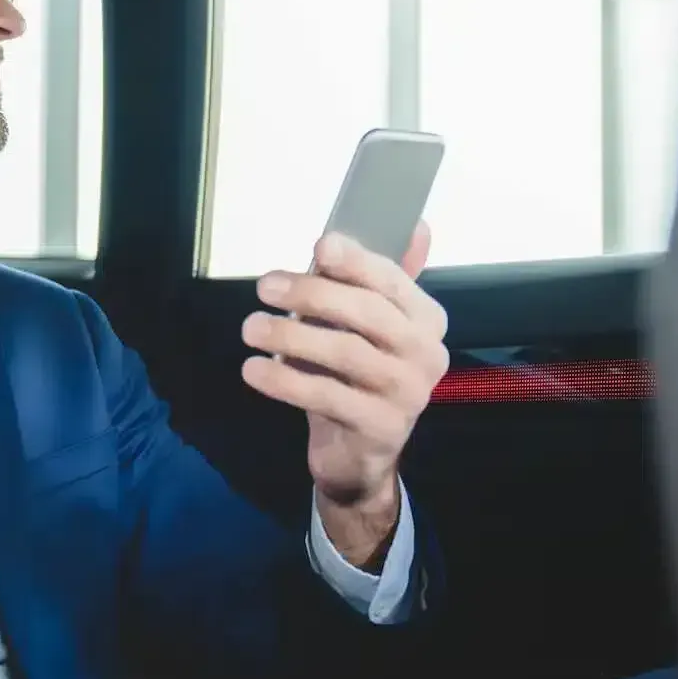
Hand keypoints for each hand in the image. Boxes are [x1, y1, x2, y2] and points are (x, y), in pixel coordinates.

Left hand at [241, 224, 448, 564]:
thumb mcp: (368, 326)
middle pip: (367, 314)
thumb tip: (415, 224)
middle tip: (265, 286)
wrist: (359, 454)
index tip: (319, 246)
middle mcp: (426, 354)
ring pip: (345, 354)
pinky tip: (254, 369)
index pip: (392, 282)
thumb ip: (377, 278)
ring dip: (291, 336)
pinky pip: (327, 397)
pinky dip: (286, 381)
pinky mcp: (381, 429)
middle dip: (313, 293)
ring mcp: (408, 394)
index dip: (357, 262)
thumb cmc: (357, 376)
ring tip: (251, 327)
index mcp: (427, 319)